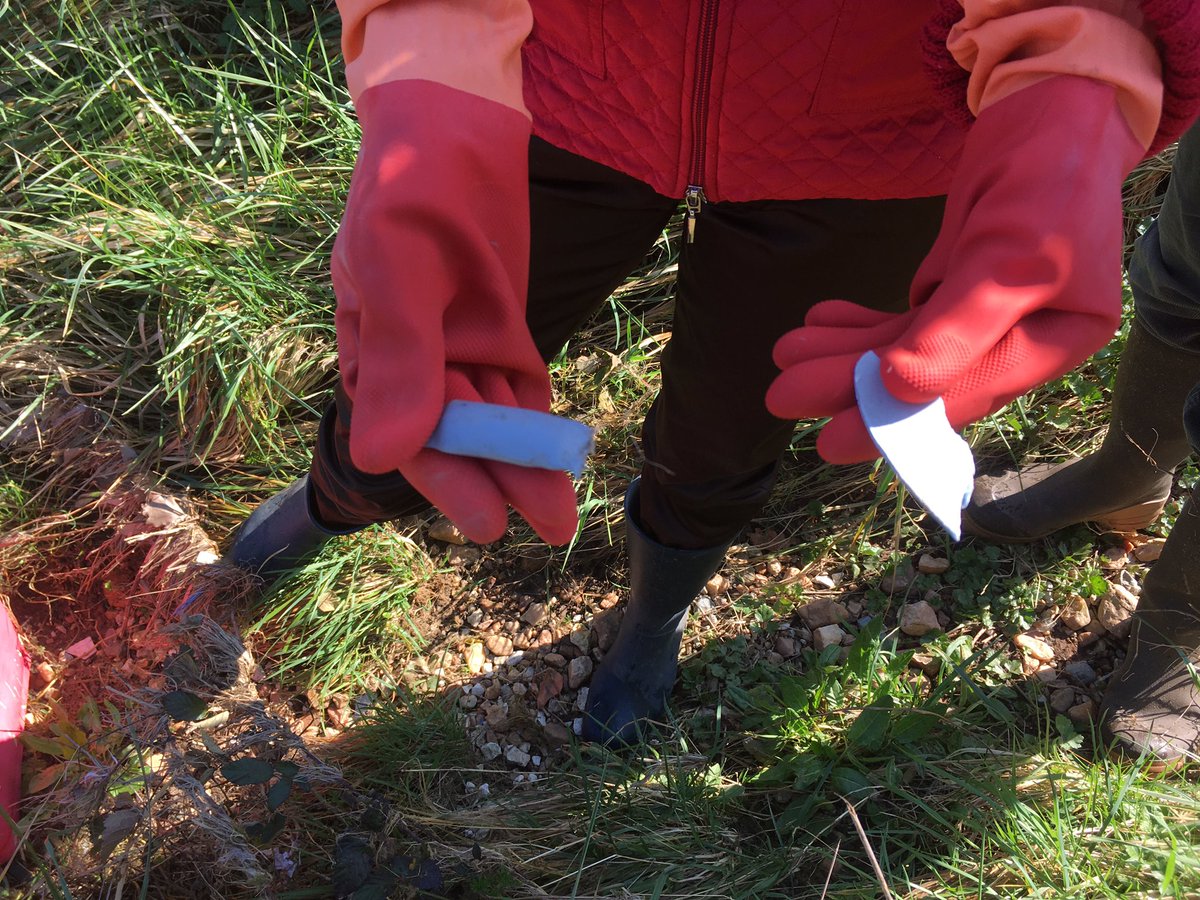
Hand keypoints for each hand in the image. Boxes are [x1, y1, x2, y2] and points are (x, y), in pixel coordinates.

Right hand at [333, 80, 577, 543]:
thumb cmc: (410, 189)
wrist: (454, 129)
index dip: (449, 481)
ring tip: (562, 512)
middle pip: (460, 439)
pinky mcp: (500, 333)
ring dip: (526, 462)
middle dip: (501, 481)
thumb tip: (380, 457)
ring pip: (495, 421)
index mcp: (372, 358)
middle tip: (549, 526)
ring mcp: (460, 350)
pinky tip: (560, 456)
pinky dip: (536, 423)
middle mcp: (414, 367)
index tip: (487, 523)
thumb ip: (398, 360)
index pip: (408, 435)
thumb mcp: (396, 268)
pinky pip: (517, 389)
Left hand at [766, 76, 1145, 462]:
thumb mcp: (1007, 254)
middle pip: (925, 376)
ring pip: (905, 347)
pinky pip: (903, 318)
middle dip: (850, 383)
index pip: (964, 394)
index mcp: (1054, 342)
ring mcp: (984, 315)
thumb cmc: (1047, 177)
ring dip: (844, 351)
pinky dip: (860, 322)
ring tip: (786, 350)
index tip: (830, 441)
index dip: (895, 422)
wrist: (1055, 106)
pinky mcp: (957, 288)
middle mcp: (1020, 338)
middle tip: (781, 395)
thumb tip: (903, 388)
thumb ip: (959, 327)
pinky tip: (821, 318)